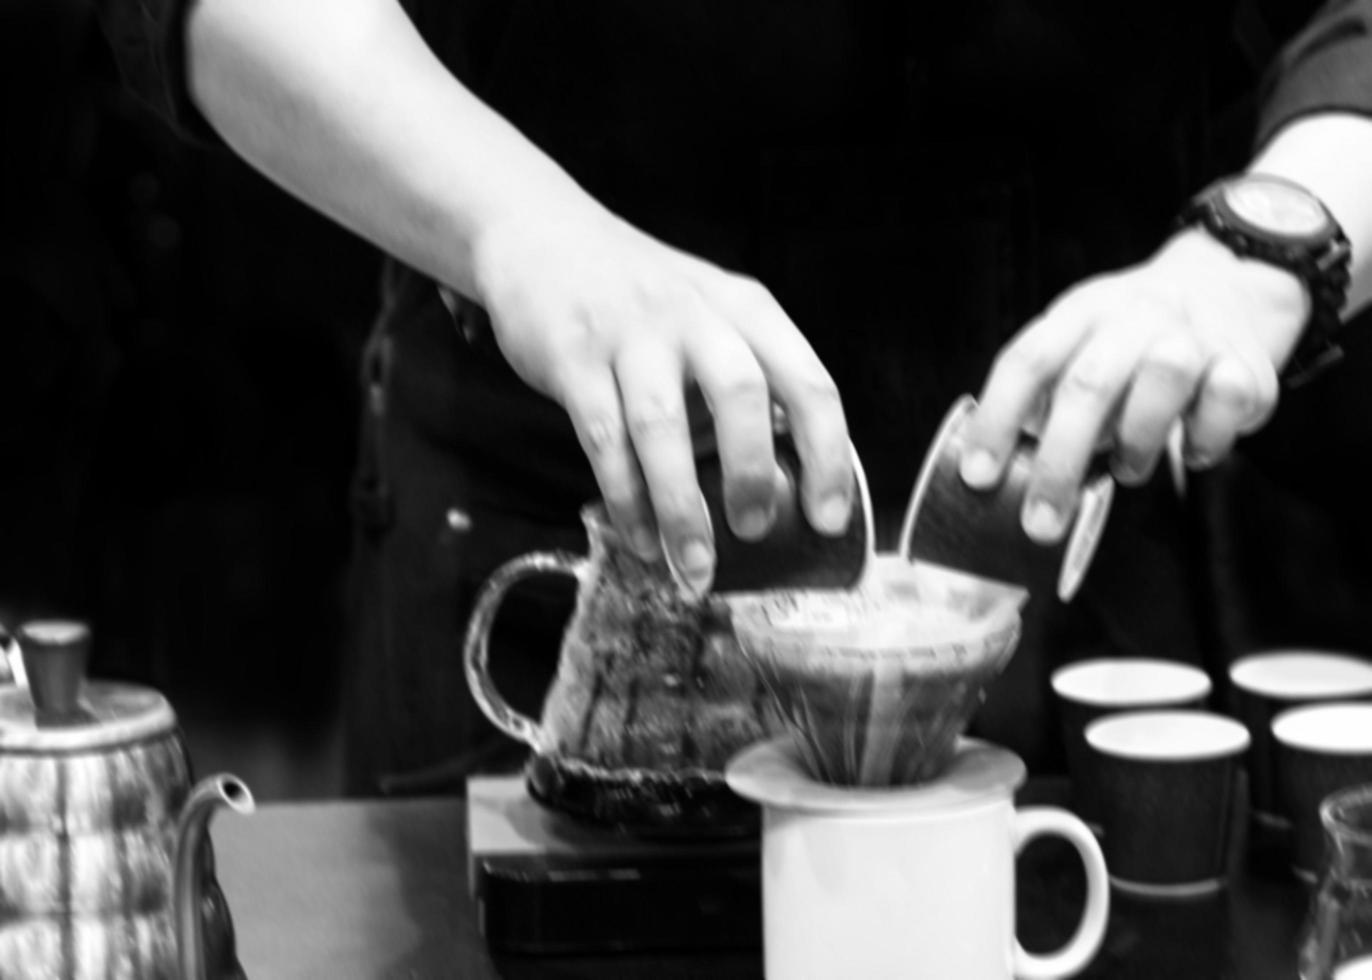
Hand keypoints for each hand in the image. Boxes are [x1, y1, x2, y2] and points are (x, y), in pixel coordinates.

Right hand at [470, 197, 852, 592]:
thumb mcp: (707, 319)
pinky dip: (625, 498)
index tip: (827, 519)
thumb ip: (740, 388)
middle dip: (751, 473)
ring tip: (693, 565)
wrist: (540, 234)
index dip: (827, 455)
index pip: (809, 382)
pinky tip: (641, 538)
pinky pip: (603, 438)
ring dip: (682, 506)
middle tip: (754, 531)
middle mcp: (696, 317)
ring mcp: (631, 335)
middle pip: (741, 396)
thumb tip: (774, 490)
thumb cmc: (638, 298)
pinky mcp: (573, 357)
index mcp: (746, 311)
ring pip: (663, 427)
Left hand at [959, 228, 1309, 542]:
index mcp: (1079, 313)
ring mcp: (1194, 333)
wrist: (1226, 283)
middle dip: (1059, 463)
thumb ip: (1042, 400)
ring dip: (1137, 441)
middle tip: (1041, 522)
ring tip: (1126, 467)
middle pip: (1089, 384)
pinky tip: (1191, 447)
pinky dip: (1206, 439)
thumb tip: (996, 473)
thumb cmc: (1131, 337)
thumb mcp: (1078, 346)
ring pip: (1164, 378)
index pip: (1027, 362)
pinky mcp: (1247, 361)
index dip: (997, 420)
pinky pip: (1227, 401)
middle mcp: (1134, 315)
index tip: (978, 477)